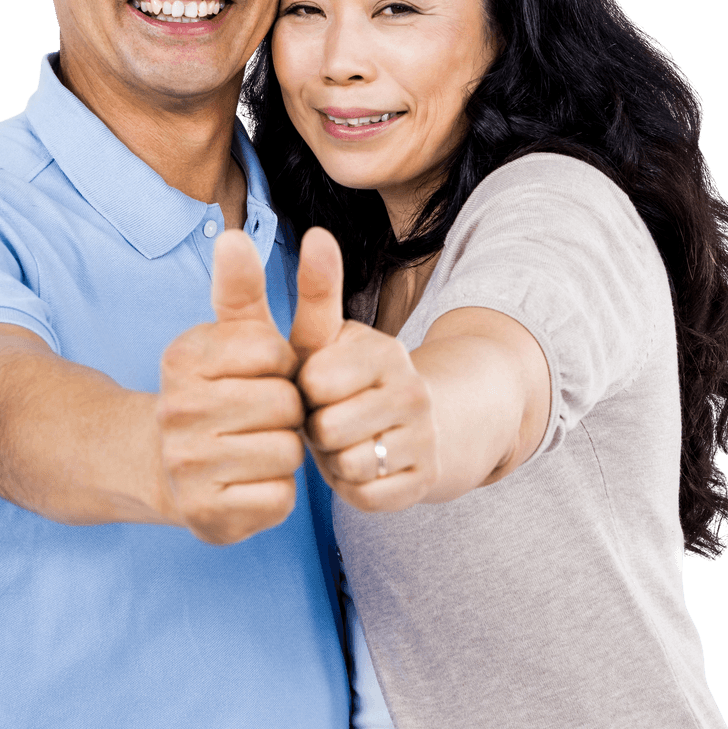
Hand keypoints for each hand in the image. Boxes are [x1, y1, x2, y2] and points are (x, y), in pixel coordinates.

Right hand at [157, 230, 304, 544]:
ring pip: (288, 452)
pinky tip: (249, 482)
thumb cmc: (216, 392)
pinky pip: (281, 498)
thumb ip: (240, 289)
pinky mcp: (207, 517)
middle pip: (286, 405)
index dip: (281, 366)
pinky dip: (276, 491)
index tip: (259, 374)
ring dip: (284, 450)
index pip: (274, 353)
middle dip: (286, 410)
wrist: (164, 465)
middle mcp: (176, 411)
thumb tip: (233, 237)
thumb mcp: (229, 337)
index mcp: (182, 360)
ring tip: (255, 446)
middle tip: (260, 416)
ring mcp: (188, 468)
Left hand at [291, 228, 439, 511]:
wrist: (412, 426)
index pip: (315, 381)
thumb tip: (317, 232)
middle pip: (327, 427)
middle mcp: (412, 391)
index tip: (317, 384)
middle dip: (316, 428)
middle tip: (328, 418)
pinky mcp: (422, 482)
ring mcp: (423, 439)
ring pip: (346, 464)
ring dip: (332, 459)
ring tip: (342, 441)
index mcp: (384, 350)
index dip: (304, 389)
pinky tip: (360, 466)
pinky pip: (364, 496)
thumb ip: (315, 290)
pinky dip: (352, 486)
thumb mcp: (325, 337)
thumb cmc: (344, 377)